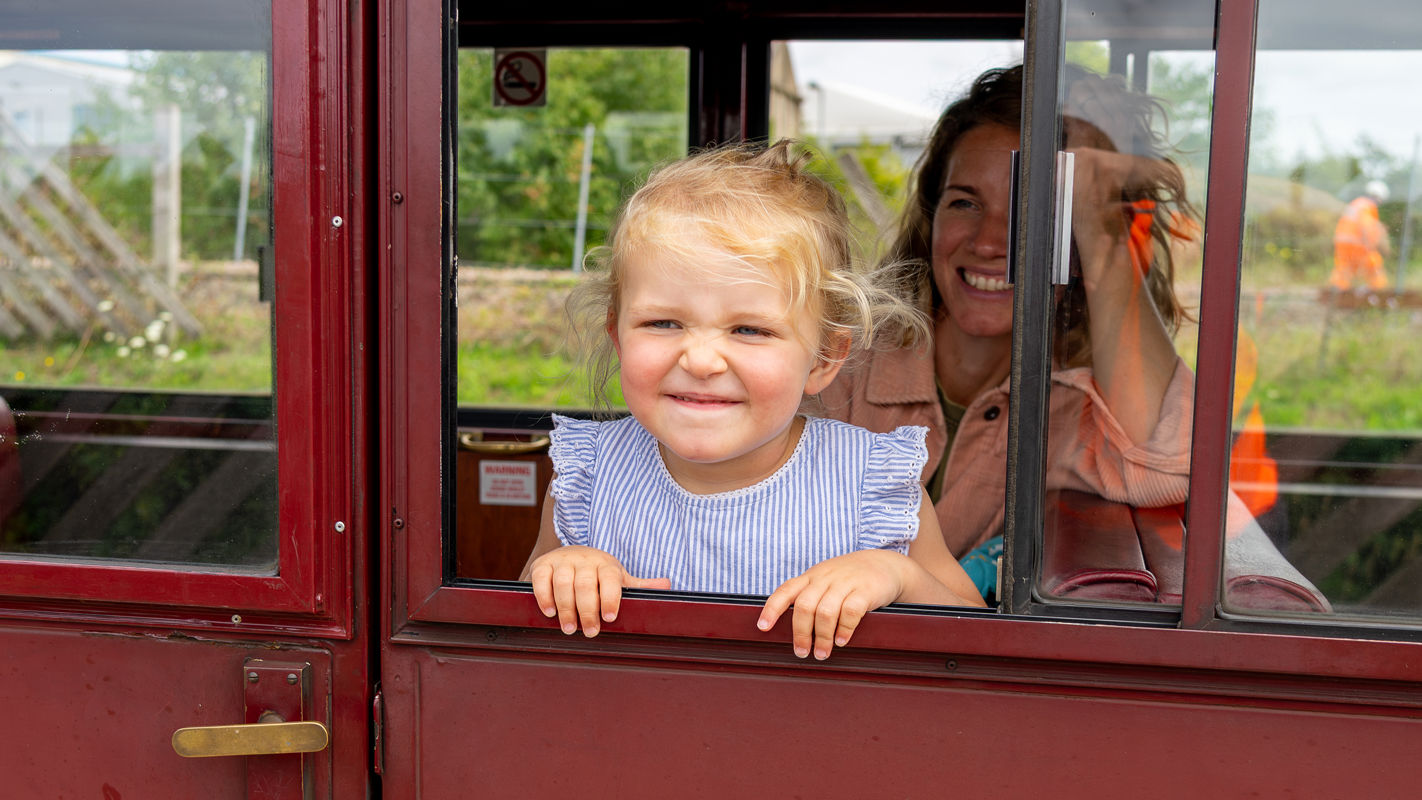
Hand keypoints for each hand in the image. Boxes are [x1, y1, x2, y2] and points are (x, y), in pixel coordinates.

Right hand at [526, 546, 670, 636]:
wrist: (570, 556)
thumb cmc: (598, 574)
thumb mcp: (619, 579)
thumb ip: (639, 585)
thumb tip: (666, 585)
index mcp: (606, 564)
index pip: (610, 578)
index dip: (610, 598)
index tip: (610, 617)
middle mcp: (585, 559)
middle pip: (585, 584)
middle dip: (587, 610)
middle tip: (589, 632)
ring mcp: (563, 561)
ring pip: (563, 582)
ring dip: (566, 607)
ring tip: (569, 628)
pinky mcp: (542, 564)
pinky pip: (541, 579)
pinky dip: (544, 596)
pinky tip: (550, 612)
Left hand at [756, 550, 913, 659]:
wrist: (884, 565)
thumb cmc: (849, 579)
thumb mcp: (826, 581)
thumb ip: (809, 597)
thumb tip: (793, 630)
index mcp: (811, 577)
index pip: (786, 591)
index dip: (772, 609)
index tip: (763, 627)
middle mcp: (825, 578)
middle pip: (804, 606)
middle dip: (801, 633)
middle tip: (802, 652)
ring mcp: (845, 582)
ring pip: (825, 611)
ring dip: (822, 637)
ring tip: (822, 653)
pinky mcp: (865, 590)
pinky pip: (850, 611)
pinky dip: (843, 629)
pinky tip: (841, 640)